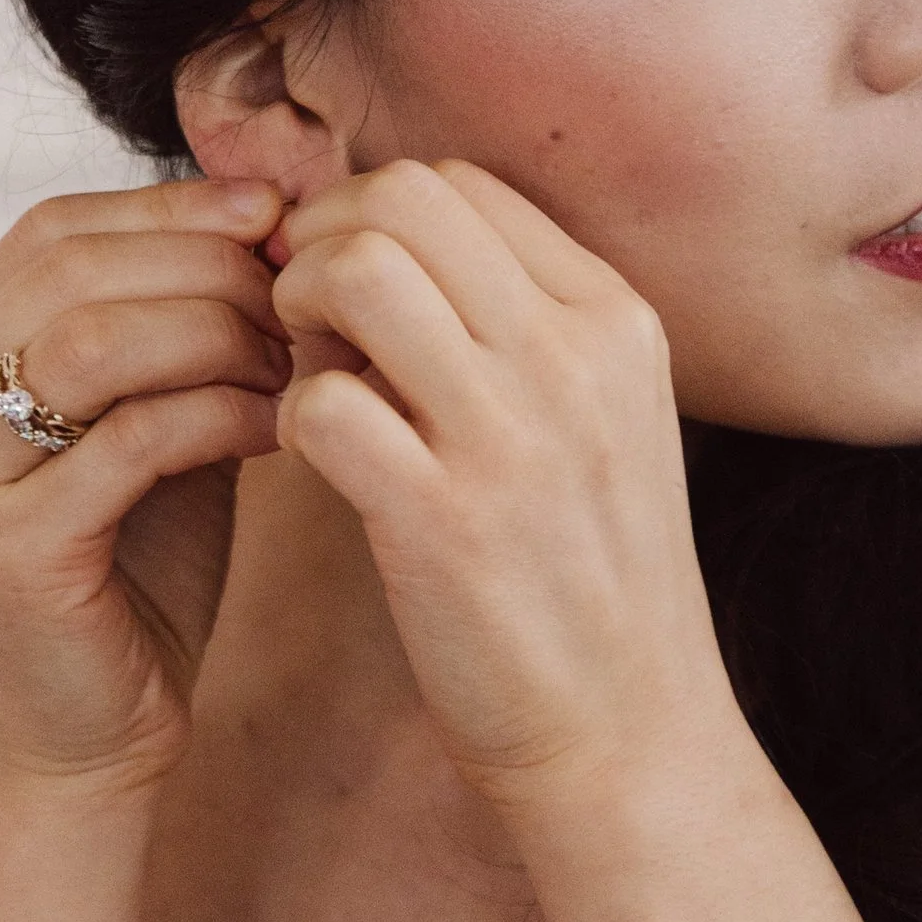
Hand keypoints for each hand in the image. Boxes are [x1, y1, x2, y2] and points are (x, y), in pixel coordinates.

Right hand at [0, 179, 288, 797]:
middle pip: (70, 270)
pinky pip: (127, 438)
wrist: (83, 753)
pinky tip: (279, 427)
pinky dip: (219, 415)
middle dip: (206, 264)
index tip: (279, 215)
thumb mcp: (150, 430)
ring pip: (93, 341)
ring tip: (294, 360)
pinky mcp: (0, 548)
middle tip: (304, 291)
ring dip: (216, 333)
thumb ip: (177, 334)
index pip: (50, 231)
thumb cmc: (131, 585)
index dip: (172, 207)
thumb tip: (270, 216)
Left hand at [268, 158, 740, 805]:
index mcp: (615, 320)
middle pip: (402, 198)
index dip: (372, 215)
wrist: (631, 738)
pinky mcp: (445, 521)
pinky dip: (289, 417)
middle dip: (321, 239)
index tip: (348, 288)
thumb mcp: (601, 422)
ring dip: (297, 310)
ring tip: (306, 378)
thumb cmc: (590, 580)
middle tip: (301, 320)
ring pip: (357, 272)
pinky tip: (309, 460)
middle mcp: (574, 358)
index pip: (461, 184)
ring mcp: (513, 436)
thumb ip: (519, 330)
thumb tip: (381, 249)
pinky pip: (321, 402)